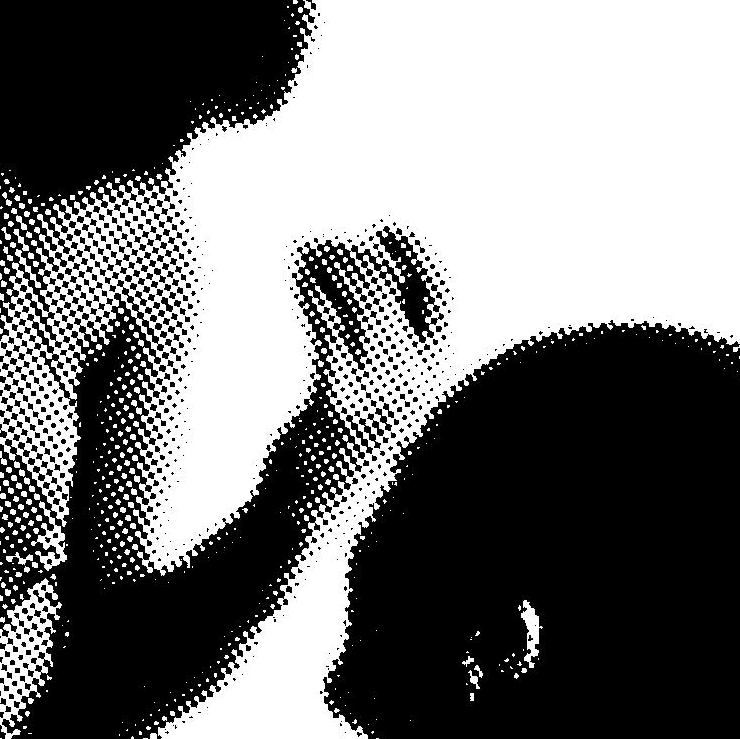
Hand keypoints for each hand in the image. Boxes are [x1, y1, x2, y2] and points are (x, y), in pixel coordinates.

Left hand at [293, 224, 449, 516]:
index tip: (384, 227)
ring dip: (332, 268)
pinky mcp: (338, 407)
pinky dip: (316, 295)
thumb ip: (390, 348)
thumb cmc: (345, 444)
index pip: (440, 299)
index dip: (417, 255)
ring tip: (303, 253)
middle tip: (320, 242)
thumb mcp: (383, 395)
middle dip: (357, 256)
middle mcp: (413, 386)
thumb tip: (377, 276)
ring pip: (363, 308)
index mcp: (430, 378)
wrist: (316, 511)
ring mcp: (378, 398)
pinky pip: (331, 335)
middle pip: (394, 296)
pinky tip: (299, 277)